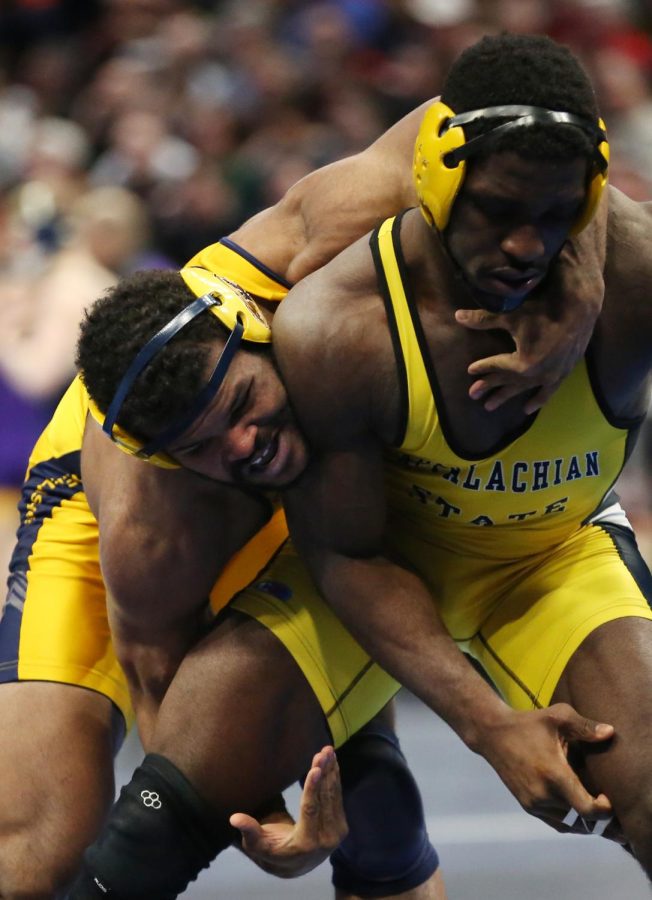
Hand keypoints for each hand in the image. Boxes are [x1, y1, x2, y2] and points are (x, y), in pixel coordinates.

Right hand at [230, 746, 347, 878]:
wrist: (295, 865)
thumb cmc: (271, 851)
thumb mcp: (257, 845)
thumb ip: (249, 831)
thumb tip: (234, 818)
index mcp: (306, 844)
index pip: (310, 811)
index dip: (313, 789)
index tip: (315, 768)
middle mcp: (326, 840)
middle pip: (326, 800)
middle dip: (324, 773)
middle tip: (323, 751)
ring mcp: (336, 834)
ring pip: (334, 796)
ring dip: (332, 771)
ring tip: (328, 750)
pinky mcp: (341, 826)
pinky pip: (338, 797)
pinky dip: (335, 778)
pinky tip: (332, 761)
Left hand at [456, 231, 604, 413]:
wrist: (580, 308)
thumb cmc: (543, 309)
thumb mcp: (511, 316)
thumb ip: (484, 320)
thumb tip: (457, 316)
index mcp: (523, 363)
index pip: (496, 366)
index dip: (482, 367)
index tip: (470, 371)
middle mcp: (536, 375)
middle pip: (507, 381)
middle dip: (489, 387)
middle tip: (472, 395)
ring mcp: (551, 376)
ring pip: (523, 389)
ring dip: (506, 396)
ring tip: (489, 406)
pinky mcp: (562, 373)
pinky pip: (547, 392)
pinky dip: (537, 400)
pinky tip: (527, 409)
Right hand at [481, 703, 613, 832]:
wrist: (493, 734)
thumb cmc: (528, 723)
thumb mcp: (557, 717)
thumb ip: (585, 726)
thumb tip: (610, 733)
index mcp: (554, 775)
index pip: (587, 810)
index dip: (605, 811)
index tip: (610, 798)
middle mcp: (543, 795)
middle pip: (581, 820)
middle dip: (598, 816)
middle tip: (609, 805)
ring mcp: (534, 804)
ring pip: (569, 824)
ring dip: (583, 820)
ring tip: (596, 808)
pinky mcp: (527, 805)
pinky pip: (556, 822)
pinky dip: (570, 820)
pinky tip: (578, 810)